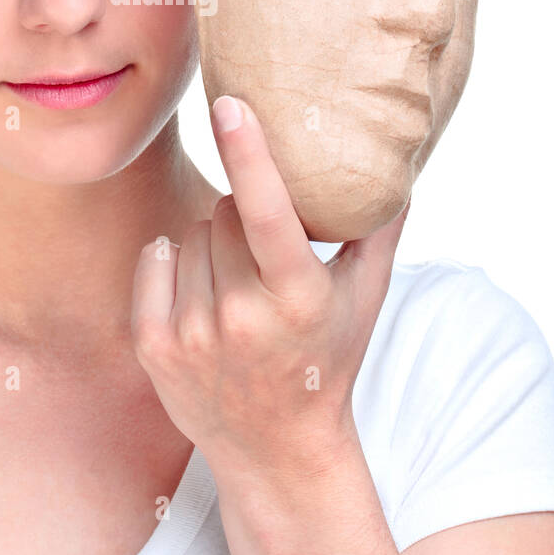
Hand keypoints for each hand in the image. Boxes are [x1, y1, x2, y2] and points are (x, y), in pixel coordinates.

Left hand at [130, 94, 409, 477]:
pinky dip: (173, 262)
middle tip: (263, 254)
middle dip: (242, 215)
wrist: (276, 451)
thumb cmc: (326, 361)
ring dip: (212, 245)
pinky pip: (155, 259)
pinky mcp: (155, 346)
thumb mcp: (366, 299)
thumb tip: (398, 165)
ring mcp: (194, 334)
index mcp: (298, 297)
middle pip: (224, 210)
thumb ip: (381, 230)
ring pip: (191, 233)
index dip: (248, 152)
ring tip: (237, 286)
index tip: (231, 103)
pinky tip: (200, 292)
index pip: (267, 212)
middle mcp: (242, 316)